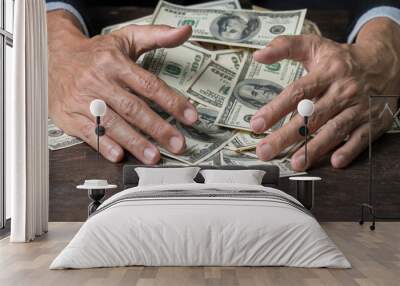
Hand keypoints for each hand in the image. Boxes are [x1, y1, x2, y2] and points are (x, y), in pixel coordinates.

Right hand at [48, 11, 197, 162]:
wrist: (53, 55)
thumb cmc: (96, 52)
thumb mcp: (126, 38)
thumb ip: (157, 35)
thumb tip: (185, 31)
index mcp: (115, 62)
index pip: (149, 85)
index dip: (172, 102)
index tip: (191, 117)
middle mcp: (99, 81)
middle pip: (133, 108)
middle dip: (158, 128)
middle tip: (178, 144)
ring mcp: (83, 99)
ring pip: (112, 123)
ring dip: (134, 142)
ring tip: (154, 156)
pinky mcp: (69, 115)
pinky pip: (88, 132)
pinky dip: (104, 145)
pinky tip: (119, 155)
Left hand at [251, 18, 399, 170]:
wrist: (386, 62)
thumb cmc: (343, 59)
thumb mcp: (315, 46)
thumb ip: (285, 47)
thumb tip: (258, 55)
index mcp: (327, 72)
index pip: (297, 92)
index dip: (276, 109)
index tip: (257, 124)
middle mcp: (343, 90)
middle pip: (312, 116)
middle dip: (286, 135)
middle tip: (265, 151)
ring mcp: (359, 107)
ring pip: (335, 129)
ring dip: (315, 148)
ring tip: (295, 163)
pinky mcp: (373, 121)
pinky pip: (361, 138)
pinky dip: (349, 150)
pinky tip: (334, 162)